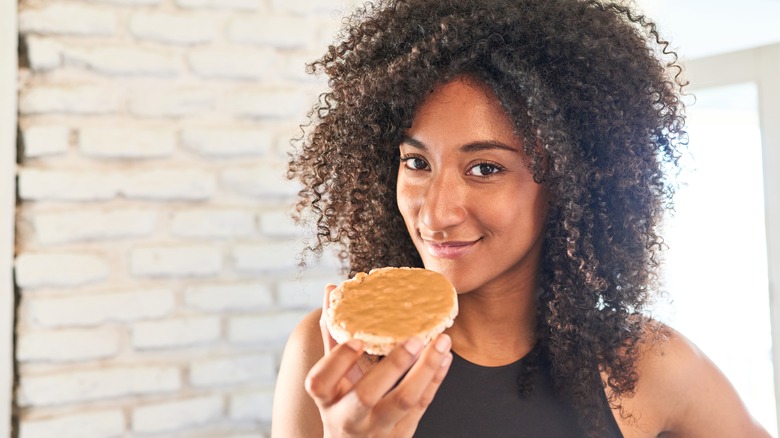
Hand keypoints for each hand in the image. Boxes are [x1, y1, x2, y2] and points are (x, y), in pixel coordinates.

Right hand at [304, 284, 452, 437]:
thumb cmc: (340, 403)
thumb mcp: (330, 376)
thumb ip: (332, 336)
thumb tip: (331, 291)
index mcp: (326, 398)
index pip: (321, 381)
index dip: (339, 360)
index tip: (358, 340)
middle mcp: (349, 417)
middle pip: (366, 395)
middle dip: (392, 366)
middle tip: (414, 338)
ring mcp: (378, 428)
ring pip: (404, 402)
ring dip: (426, 369)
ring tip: (442, 341)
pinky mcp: (402, 432)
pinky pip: (423, 405)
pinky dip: (436, 379)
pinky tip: (445, 356)